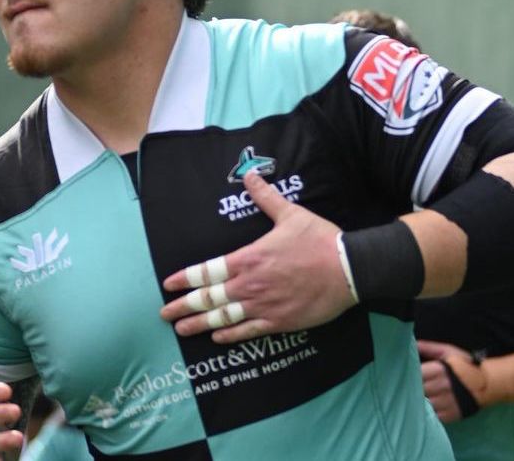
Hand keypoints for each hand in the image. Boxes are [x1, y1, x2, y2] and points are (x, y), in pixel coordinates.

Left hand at [159, 171, 354, 343]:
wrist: (349, 269)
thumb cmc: (319, 240)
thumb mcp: (290, 214)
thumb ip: (265, 197)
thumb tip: (250, 175)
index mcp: (249, 258)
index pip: (207, 270)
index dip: (185, 278)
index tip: (168, 284)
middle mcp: (250, 284)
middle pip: (209, 298)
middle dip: (183, 306)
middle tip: (164, 313)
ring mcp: (263, 306)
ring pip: (223, 318)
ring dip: (199, 324)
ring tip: (181, 329)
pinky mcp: (279, 322)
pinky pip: (248, 331)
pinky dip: (230, 335)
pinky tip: (217, 337)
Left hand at [417, 339, 484, 422]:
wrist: (488, 384)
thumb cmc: (465, 365)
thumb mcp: (449, 352)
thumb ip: (429, 348)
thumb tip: (414, 344)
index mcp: (439, 369)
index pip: (416, 374)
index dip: (412, 374)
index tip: (411, 374)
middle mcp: (442, 386)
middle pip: (418, 389)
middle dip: (416, 387)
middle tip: (415, 386)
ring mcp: (447, 402)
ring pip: (424, 404)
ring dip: (422, 400)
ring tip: (424, 396)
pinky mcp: (451, 415)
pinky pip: (433, 416)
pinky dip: (431, 412)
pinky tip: (433, 405)